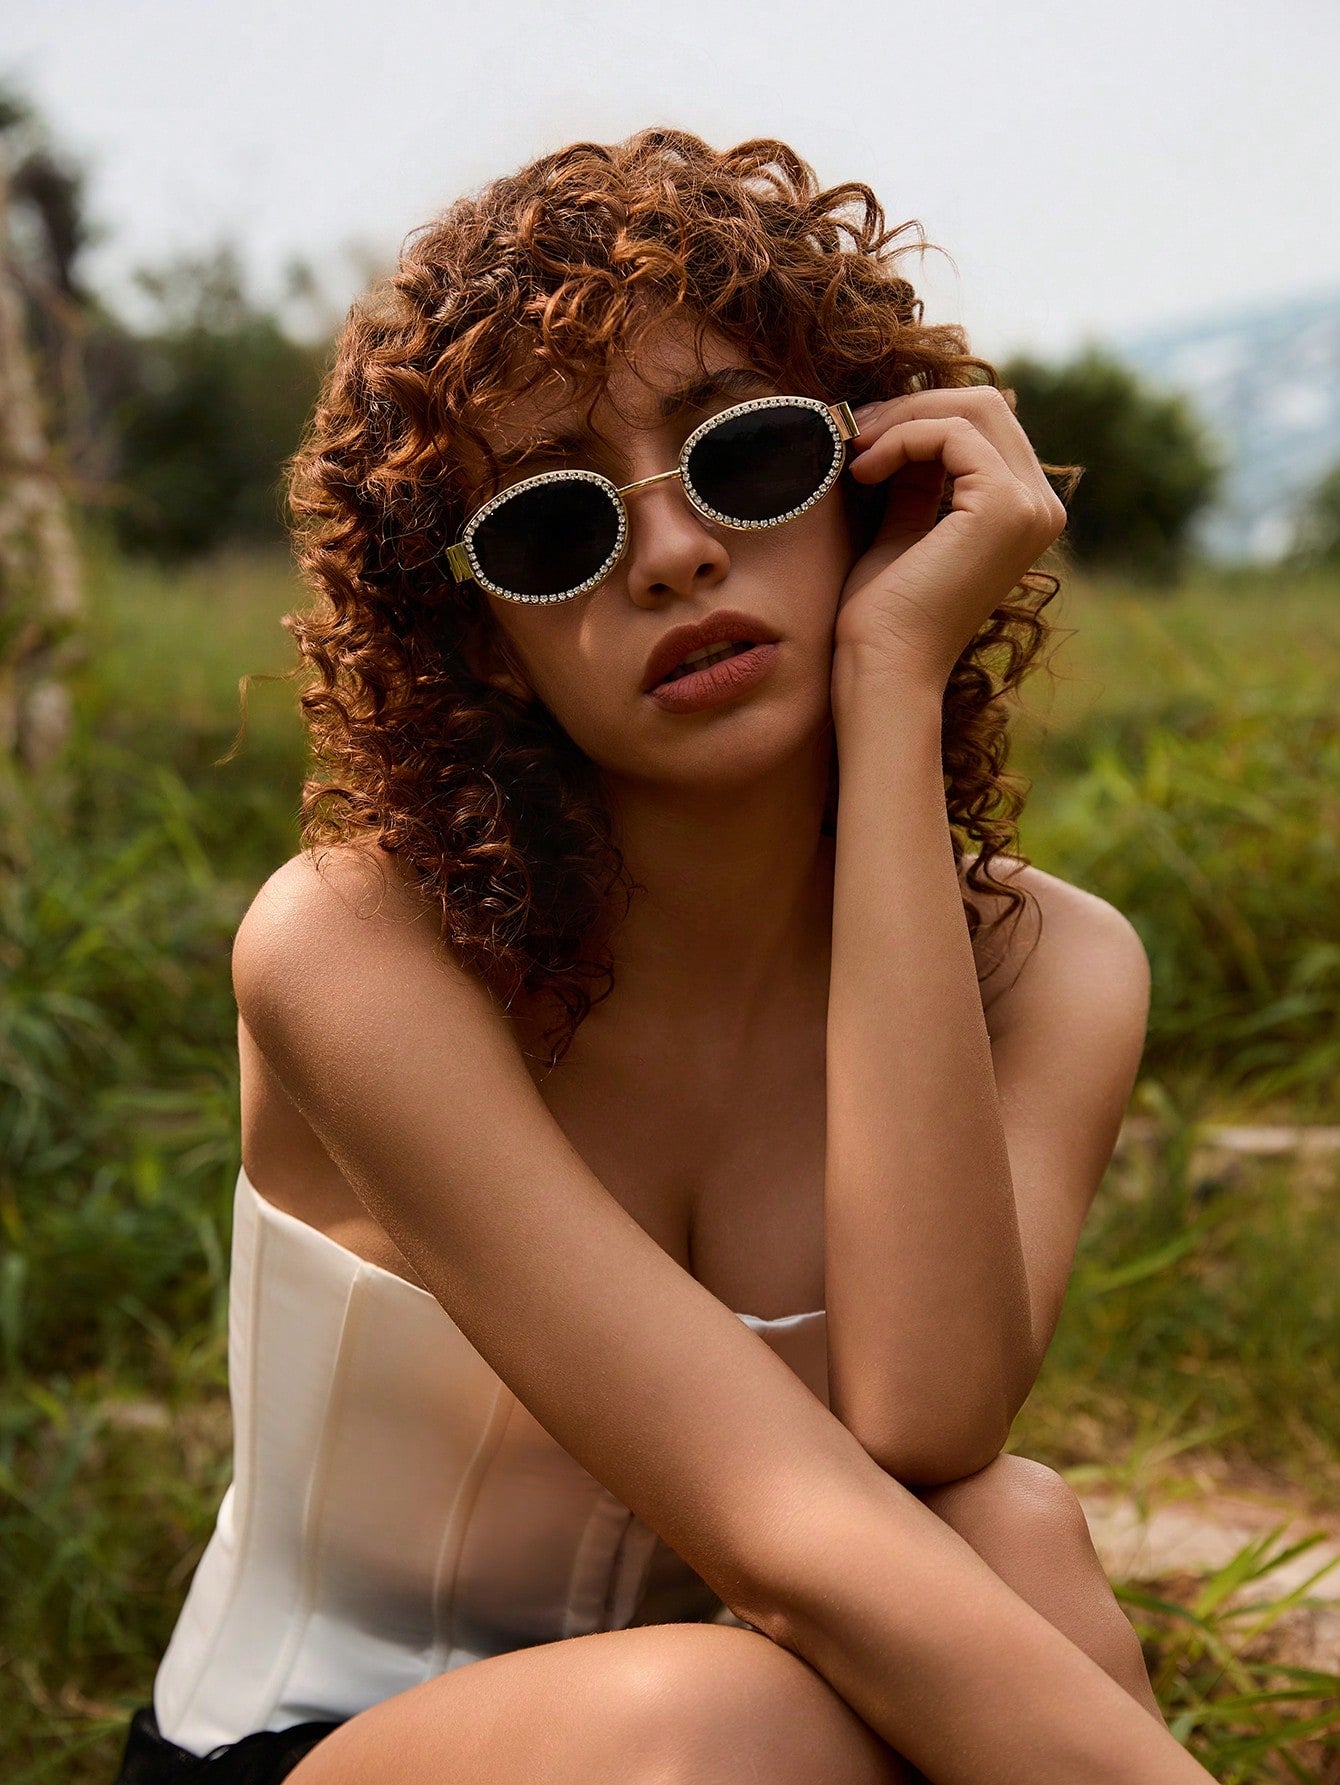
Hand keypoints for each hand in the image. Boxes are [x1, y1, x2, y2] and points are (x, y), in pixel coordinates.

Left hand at [833, 387, 1066, 689]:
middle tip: (853, 430)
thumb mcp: (904, 526)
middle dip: (911, 407)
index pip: (984, 425)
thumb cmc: (885, 614)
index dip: (920, 415)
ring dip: (902, 418)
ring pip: (971, 410)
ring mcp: (1030, 506)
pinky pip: (951, 433)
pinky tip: (865, 469)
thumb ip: (918, 478)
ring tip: (854, 450)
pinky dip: (901, 438)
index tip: (862, 436)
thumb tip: (906, 420)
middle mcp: (1042, 507)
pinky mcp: (1004, 506)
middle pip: (985, 406)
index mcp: (1026, 512)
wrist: (885, 668)